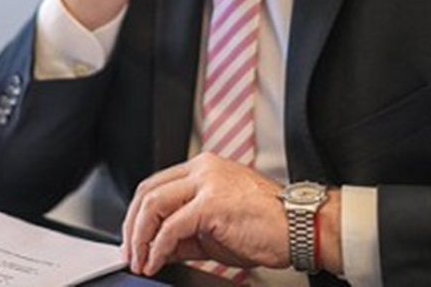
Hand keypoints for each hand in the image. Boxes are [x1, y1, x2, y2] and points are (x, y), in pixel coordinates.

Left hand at [121, 153, 289, 276]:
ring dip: (140, 237)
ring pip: (154, 204)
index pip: (156, 185)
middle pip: (148, 192)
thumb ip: (185, 233)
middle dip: (132, 227)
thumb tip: (158, 248)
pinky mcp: (211, 203)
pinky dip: (158, 247)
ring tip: (139, 260)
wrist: (300, 228)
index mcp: (203, 169)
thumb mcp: (216, 228)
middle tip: (130, 253)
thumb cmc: (267, 226)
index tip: (133, 240)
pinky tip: (156, 261)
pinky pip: (172, 226)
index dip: (138, 215)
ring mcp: (206, 182)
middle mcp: (202, 169)